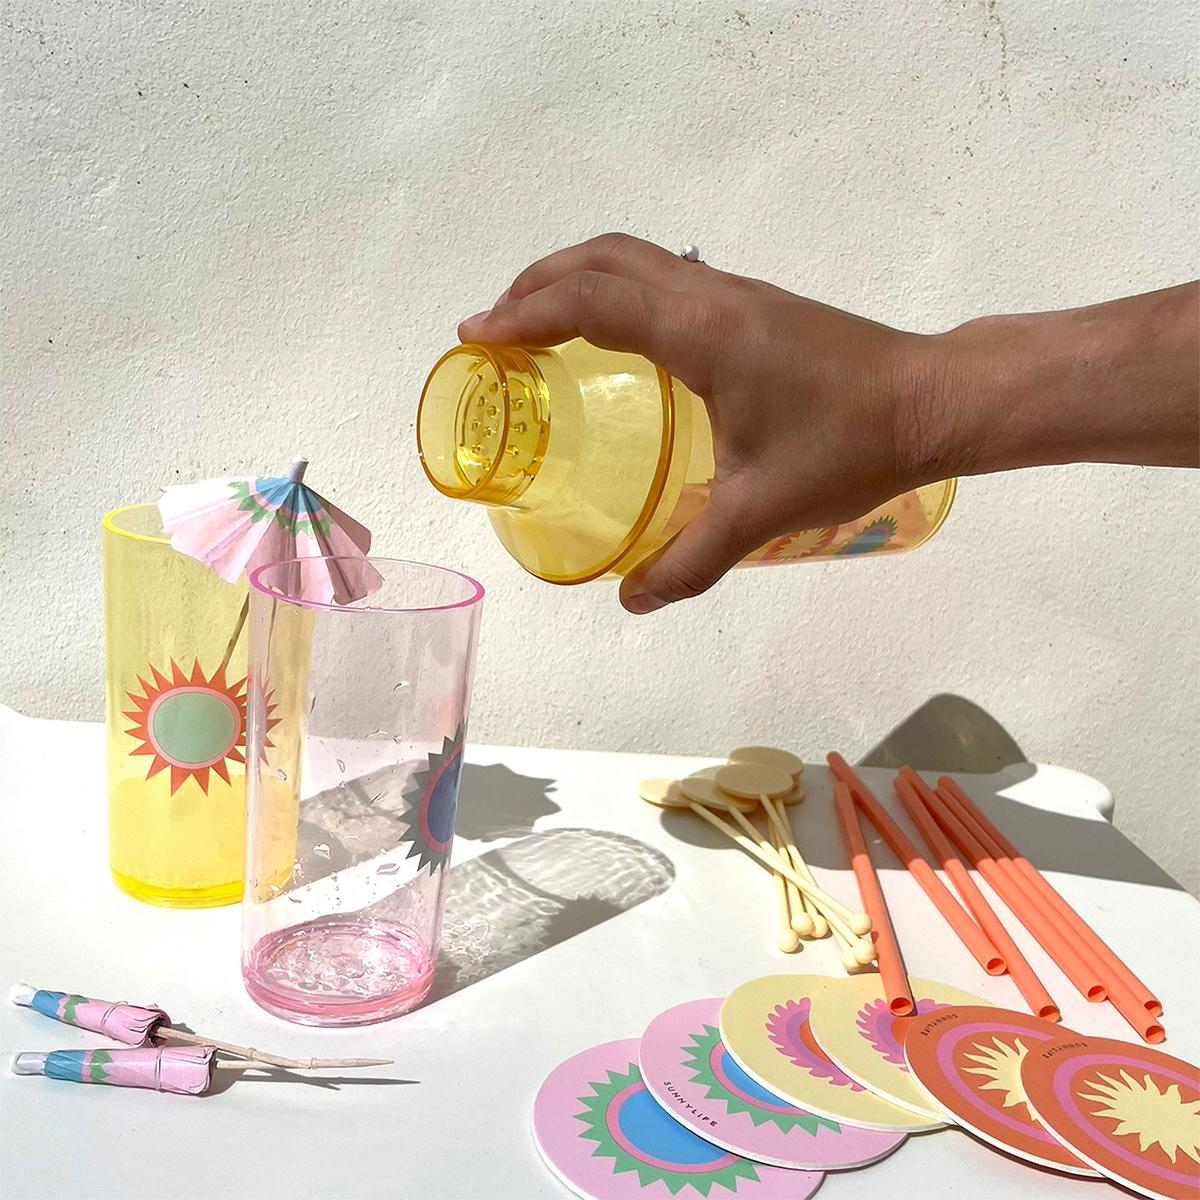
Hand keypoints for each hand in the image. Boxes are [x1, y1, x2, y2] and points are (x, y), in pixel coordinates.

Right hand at [459, 233, 937, 613]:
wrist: (934, 400)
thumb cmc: (851, 447)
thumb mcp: (762, 511)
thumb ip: (692, 558)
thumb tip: (631, 601)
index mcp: (702, 333)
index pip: (592, 300)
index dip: (524, 313)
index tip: (476, 337)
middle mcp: (711, 294)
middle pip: (604, 257)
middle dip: (537, 282)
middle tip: (494, 328)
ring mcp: (735, 292)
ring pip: (636, 256)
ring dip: (576, 277)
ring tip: (537, 323)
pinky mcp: (754, 304)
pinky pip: (664, 275)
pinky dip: (616, 288)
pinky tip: (615, 340)